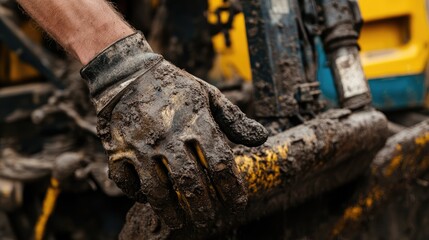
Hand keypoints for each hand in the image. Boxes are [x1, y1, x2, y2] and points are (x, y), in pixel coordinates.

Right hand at [81, 33, 267, 228]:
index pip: (220, 163)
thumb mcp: (207, 94)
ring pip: (157, 190)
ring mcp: (140, 146)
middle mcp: (168, 136)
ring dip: (171, 211)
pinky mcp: (117, 150)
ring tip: (180, 223)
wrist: (126, 73)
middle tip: (209, 220)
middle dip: (204, 207)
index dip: (232, 188)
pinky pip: (126, 182)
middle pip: (190, 182)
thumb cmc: (172, 85)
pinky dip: (137, 196)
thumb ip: (234, 119)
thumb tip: (262, 138)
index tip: (238, 203)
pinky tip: (149, 200)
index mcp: (195, 121)